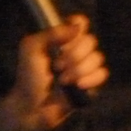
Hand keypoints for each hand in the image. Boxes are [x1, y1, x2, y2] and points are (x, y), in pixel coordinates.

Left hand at [3, 14, 106, 130]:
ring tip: (62, 80)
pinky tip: (77, 85)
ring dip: (79, 70)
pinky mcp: (90, 84)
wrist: (30, 108)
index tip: (70, 36)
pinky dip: (91, 79)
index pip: (80, 23)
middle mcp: (75, 50)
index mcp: (62, 39)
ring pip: (97, 58)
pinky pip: (102, 74)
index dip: (79, 26)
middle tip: (57, 66)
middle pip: (90, 41)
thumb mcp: (30, 49)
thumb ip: (50, 33)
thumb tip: (77, 27)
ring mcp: (84, 67)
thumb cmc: (28, 77)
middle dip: (74, 55)